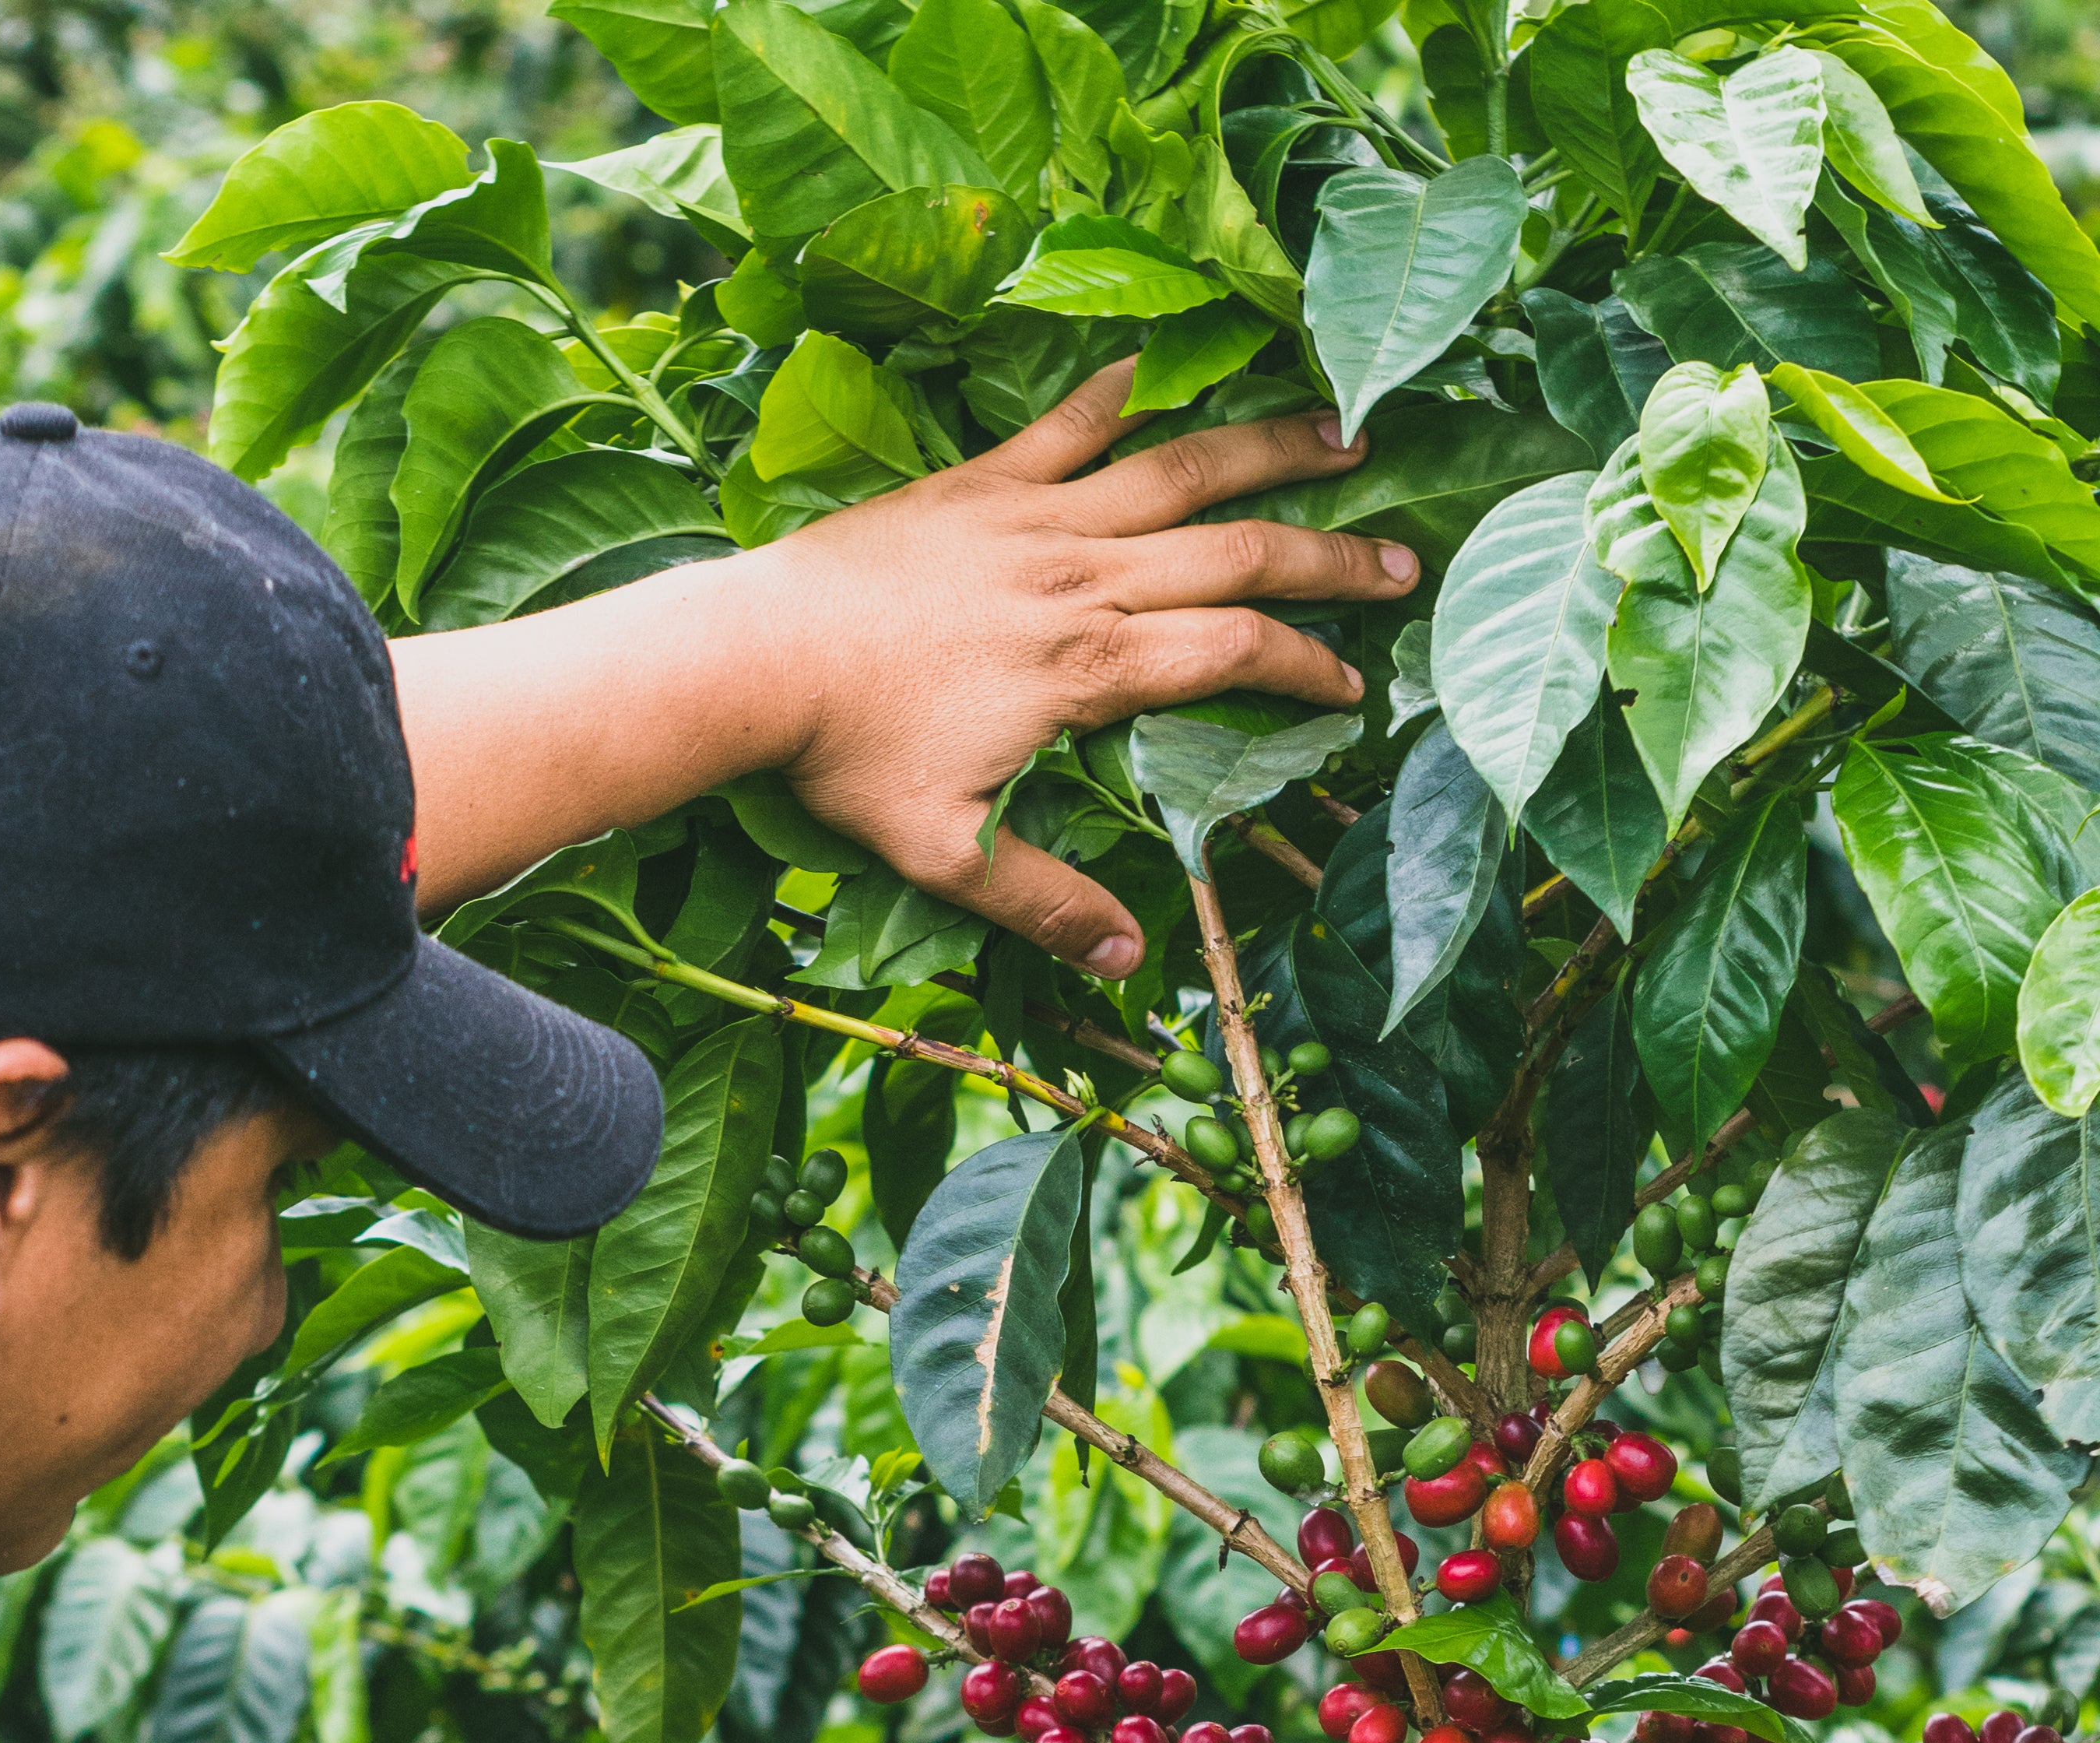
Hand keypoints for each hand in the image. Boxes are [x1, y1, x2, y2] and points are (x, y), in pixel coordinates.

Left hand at [742, 369, 1415, 979]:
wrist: (755, 657)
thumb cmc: (847, 758)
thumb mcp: (945, 853)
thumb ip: (1043, 900)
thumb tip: (1127, 961)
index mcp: (1088, 668)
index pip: (1234, 653)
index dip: (1306, 667)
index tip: (1350, 687)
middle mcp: (1081, 576)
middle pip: (1237, 552)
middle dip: (1331, 559)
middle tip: (1402, 561)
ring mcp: (1035, 514)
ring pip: (1181, 467)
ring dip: (1270, 449)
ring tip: (1345, 431)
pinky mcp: (982, 478)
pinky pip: (1073, 418)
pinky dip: (1129, 390)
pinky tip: (1176, 366)